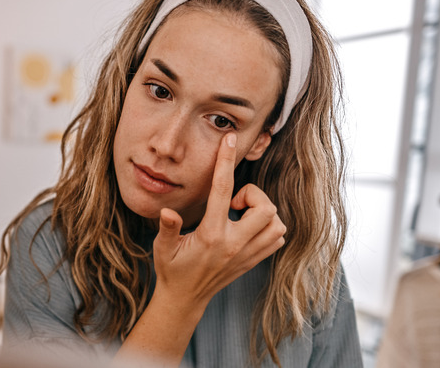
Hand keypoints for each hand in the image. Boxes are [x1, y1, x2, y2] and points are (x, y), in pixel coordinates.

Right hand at [152, 133, 286, 306]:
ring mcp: (247, 254)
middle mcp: (234, 245)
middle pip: (265, 208)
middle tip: (234, 202)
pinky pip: (277, 238)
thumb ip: (167, 228)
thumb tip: (168, 211)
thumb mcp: (162, 248)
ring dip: (263, 212)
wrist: (185, 299)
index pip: (222, 190)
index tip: (229, 140)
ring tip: (241, 215)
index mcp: (210, 235)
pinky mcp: (254, 261)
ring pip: (276, 223)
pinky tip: (249, 227)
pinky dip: (269, 227)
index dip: (225, 160)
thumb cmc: (172, 269)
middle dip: (253, 195)